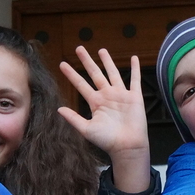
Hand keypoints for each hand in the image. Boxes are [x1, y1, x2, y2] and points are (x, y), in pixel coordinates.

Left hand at [57, 47, 151, 193]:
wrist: (127, 146)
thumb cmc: (107, 140)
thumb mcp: (86, 129)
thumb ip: (73, 118)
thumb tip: (58, 109)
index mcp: (95, 103)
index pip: (81, 84)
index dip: (71, 74)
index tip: (62, 64)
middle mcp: (107, 96)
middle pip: (95, 74)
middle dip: (87, 61)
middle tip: (79, 48)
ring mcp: (121, 95)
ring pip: (113, 73)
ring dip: (107, 61)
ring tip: (101, 50)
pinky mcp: (134, 97)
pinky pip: (135, 80)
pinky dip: (135, 69)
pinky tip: (134, 58)